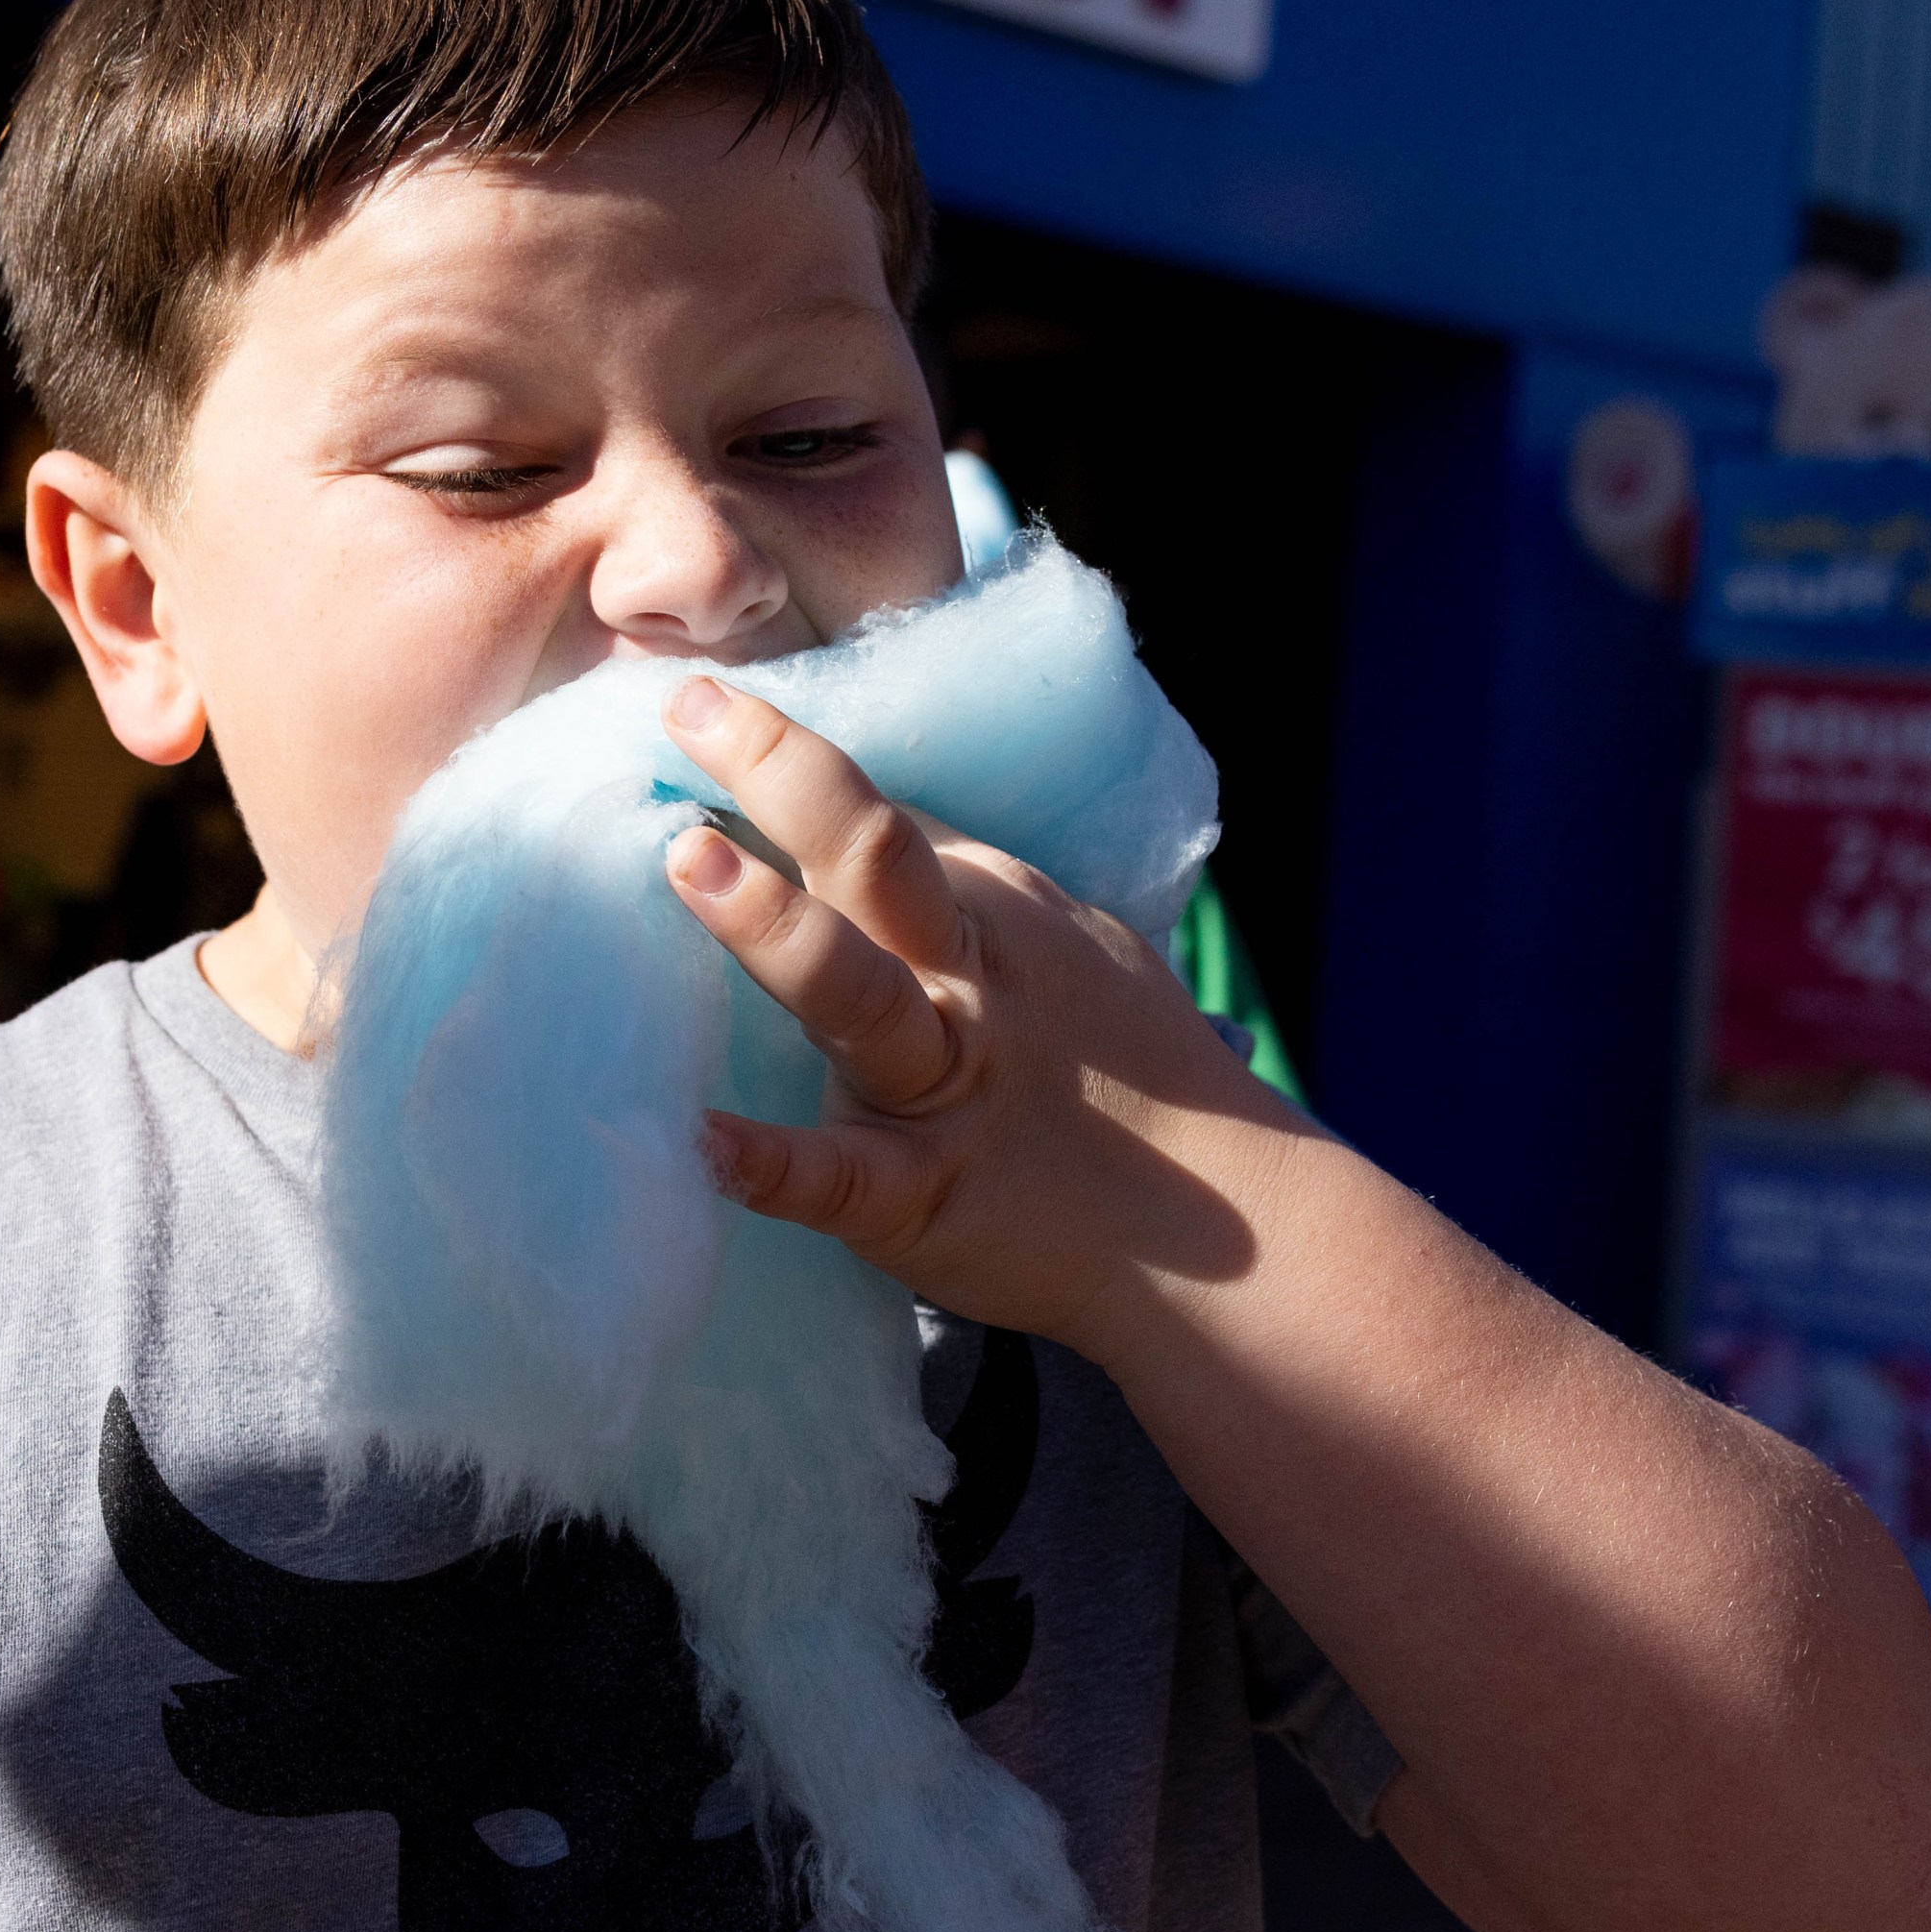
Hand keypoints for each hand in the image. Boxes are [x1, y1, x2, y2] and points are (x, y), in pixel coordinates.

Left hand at [657, 674, 1310, 1348]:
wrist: (1239, 1235)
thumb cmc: (1119, 1080)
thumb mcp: (1051, 950)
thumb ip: (950, 890)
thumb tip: (834, 814)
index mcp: (986, 913)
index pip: (873, 815)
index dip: (782, 751)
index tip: (694, 696)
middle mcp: (964, 982)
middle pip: (880, 858)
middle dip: (789, 775)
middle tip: (697, 710)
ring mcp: (945, 1088)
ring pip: (857, 993)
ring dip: (774, 924)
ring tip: (691, 863)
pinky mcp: (919, 1198)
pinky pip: (837, 1176)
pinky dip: (768, 1162)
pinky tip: (697, 1143)